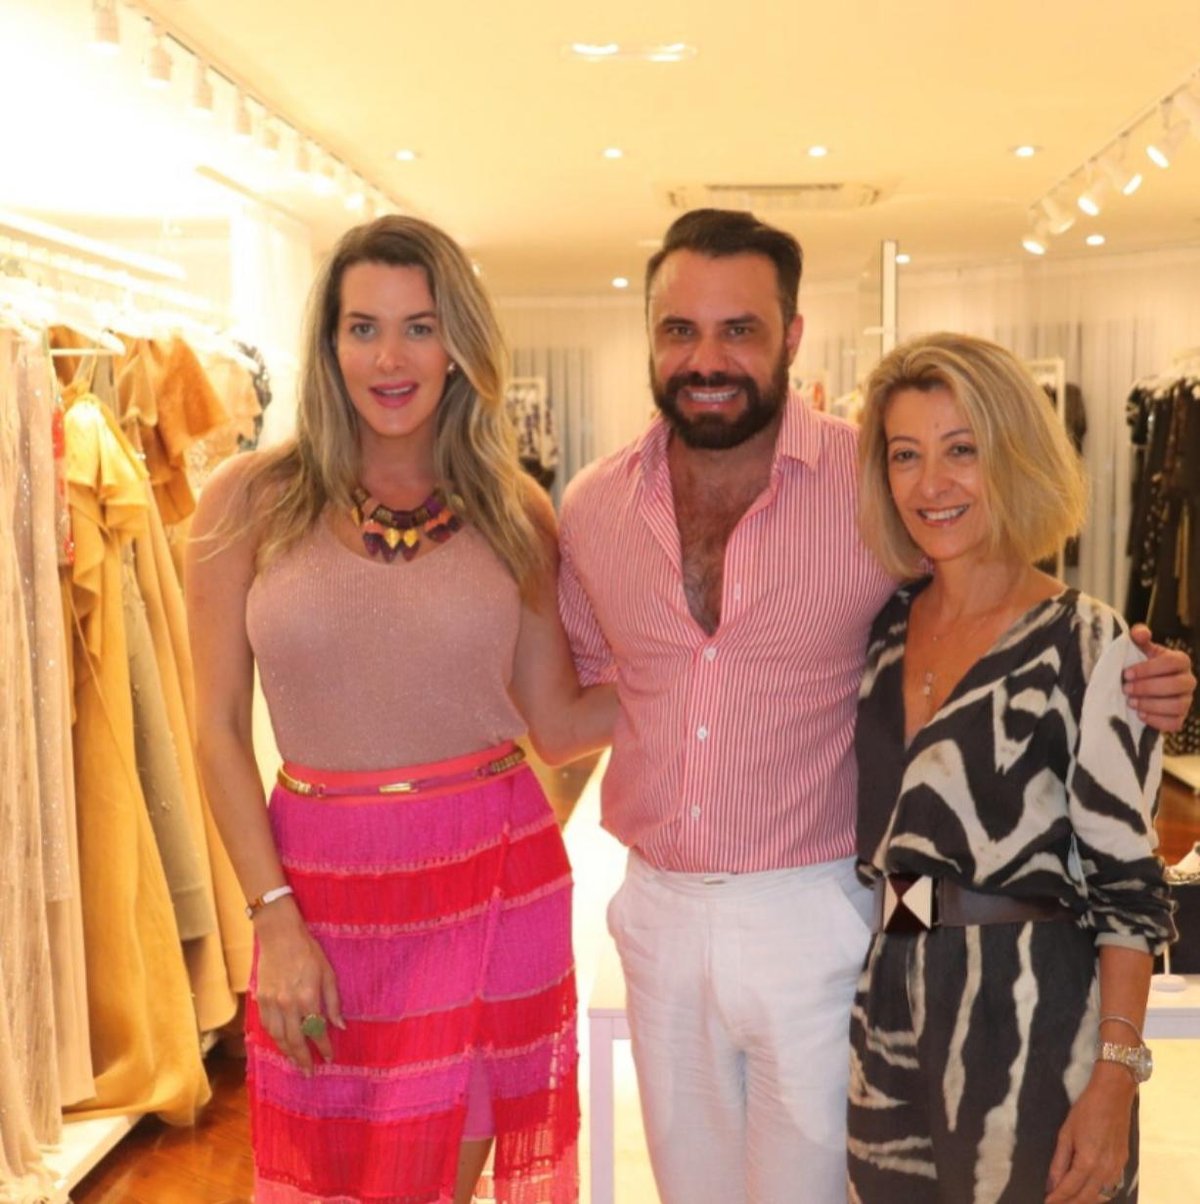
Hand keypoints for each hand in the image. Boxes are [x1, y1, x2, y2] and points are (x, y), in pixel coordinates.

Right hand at [253, 904, 344, 1073]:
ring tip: (296, 1064)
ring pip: (279, 1037)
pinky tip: (282, 1044)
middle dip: (303, 1059)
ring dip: (288, 1053)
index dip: (324, 1047)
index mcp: (308, 998)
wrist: (280, 936)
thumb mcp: (328, 973)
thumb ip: (333, 1002)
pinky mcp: (261, 1000)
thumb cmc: (308, 952)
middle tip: (310, 1073)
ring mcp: (272, 1003)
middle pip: (296, 1041)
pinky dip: (275, 1039)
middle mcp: (288, 1005)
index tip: (329, 1058)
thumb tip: (340, 1026)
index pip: (317, 1031)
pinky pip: (267, 1027)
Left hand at [1044, 1064, 1134, 1201]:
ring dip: (1084, 1202)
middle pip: (1086, 1198)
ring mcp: (1116, 1170)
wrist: (1112, 1097)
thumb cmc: (1085, 1111)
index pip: (1070, 1189)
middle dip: (1069, 1203)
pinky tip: (1088, 1194)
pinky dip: (1098, 1196)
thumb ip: (1059, 1162)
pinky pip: (1110, 1188)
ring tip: (1068, 1201)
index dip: (1057, 1199)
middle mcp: (1104, 1171)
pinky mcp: (1123, 1165)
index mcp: (1088, 1162)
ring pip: (1099, 1197)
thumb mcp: (1066, 1134)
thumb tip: (1051, 1184)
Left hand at [1122, 625, 1195, 731]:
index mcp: (1180, 661)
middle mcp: (1188, 681)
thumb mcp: (1140, 649)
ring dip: (1151, 704)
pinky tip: (1140, 715)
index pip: (1171, 663)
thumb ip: (1139, 637)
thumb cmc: (1141, 664)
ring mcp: (1186, 701)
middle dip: (1148, 688)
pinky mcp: (1179, 718)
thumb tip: (1140, 633)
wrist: (1141, 686)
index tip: (1126, 673)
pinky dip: (1156, 720)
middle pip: (1176, 685)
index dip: (1148, 669)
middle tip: (1126, 689)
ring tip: (1131, 702)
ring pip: (1177, 705)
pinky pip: (1174, 723)